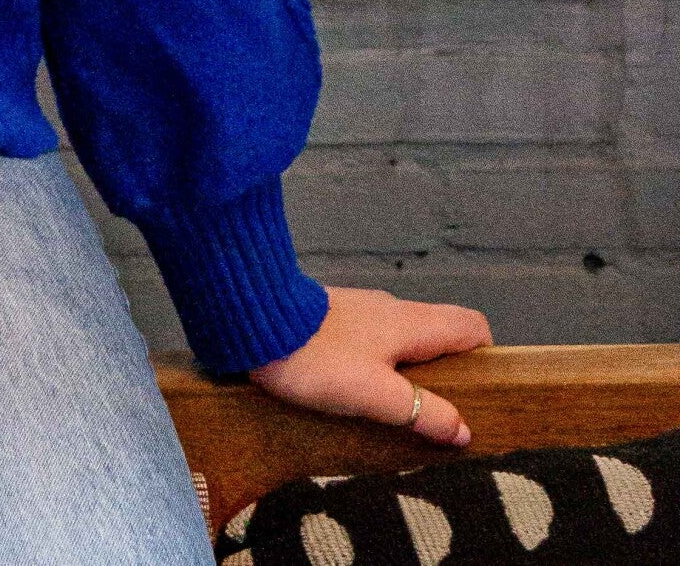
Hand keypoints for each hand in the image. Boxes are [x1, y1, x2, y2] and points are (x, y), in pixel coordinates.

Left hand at [250, 286, 493, 445]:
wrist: (254, 322)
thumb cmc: (316, 357)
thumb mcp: (376, 395)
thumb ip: (422, 412)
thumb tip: (464, 430)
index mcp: (411, 322)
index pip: (470, 326)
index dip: (485, 358)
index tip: (481, 395)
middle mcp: (393, 310)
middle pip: (440, 336)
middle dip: (449, 375)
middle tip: (442, 417)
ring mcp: (364, 312)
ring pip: (407, 341)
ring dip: (415, 374)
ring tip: (404, 415)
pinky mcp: (338, 321)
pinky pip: (378, 343)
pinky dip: (385, 367)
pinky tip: (366, 395)